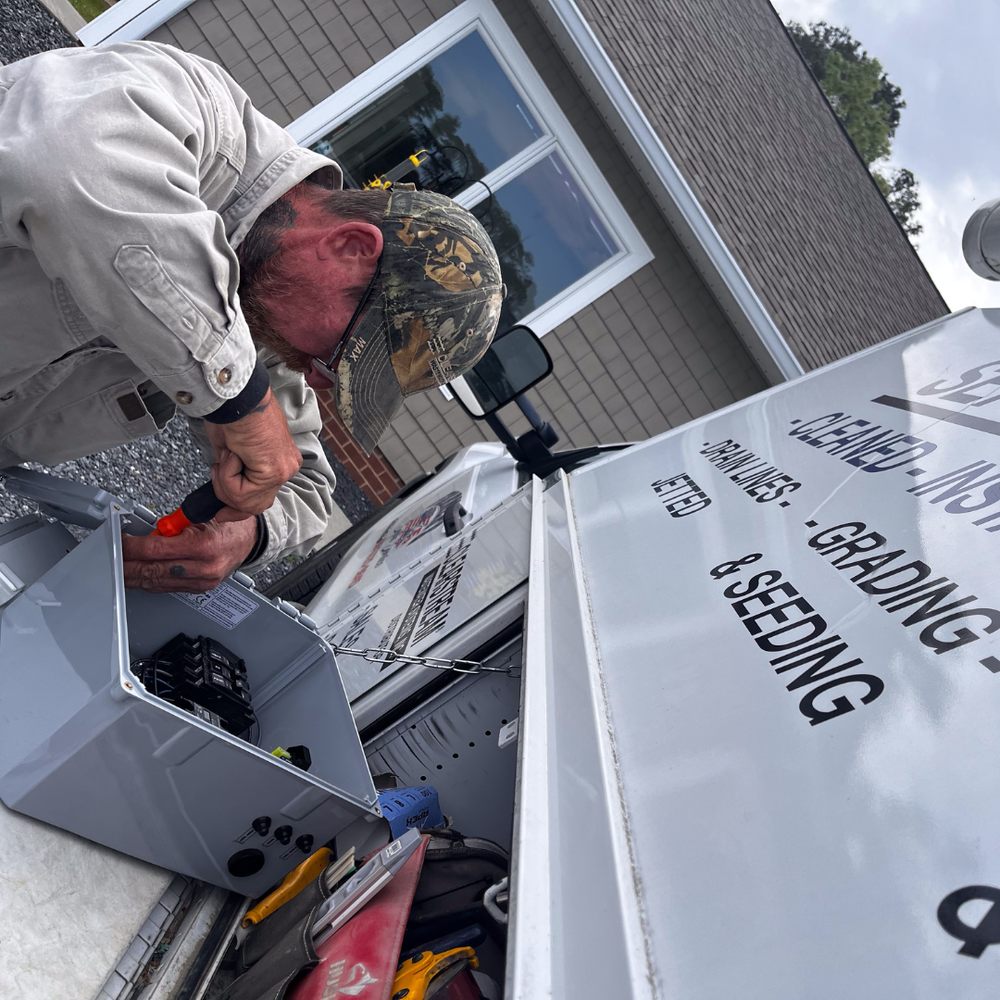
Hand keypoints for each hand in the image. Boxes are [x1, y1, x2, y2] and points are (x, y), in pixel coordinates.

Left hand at [123, 519, 258, 591]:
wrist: (250, 541)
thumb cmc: (228, 525)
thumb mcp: (200, 517)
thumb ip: (172, 527)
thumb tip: (146, 535)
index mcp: (204, 546)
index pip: (156, 550)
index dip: (132, 547)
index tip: (119, 543)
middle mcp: (204, 568)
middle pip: (153, 571)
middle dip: (127, 565)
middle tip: (111, 559)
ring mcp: (202, 582)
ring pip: (157, 583)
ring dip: (135, 577)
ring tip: (119, 569)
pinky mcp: (200, 589)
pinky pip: (167, 587)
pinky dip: (150, 581)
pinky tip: (139, 577)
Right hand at [206, 388, 301, 520]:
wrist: (235, 398)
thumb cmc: (232, 413)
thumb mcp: (229, 450)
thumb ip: (232, 472)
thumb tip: (222, 489)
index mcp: (279, 460)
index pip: (263, 497)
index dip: (238, 507)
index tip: (221, 513)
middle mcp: (287, 467)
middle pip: (256, 505)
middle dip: (228, 496)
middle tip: (217, 474)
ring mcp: (283, 470)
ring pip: (244, 500)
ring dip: (225, 480)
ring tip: (227, 455)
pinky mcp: (274, 472)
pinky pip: (240, 492)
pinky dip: (226, 474)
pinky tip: (233, 453)